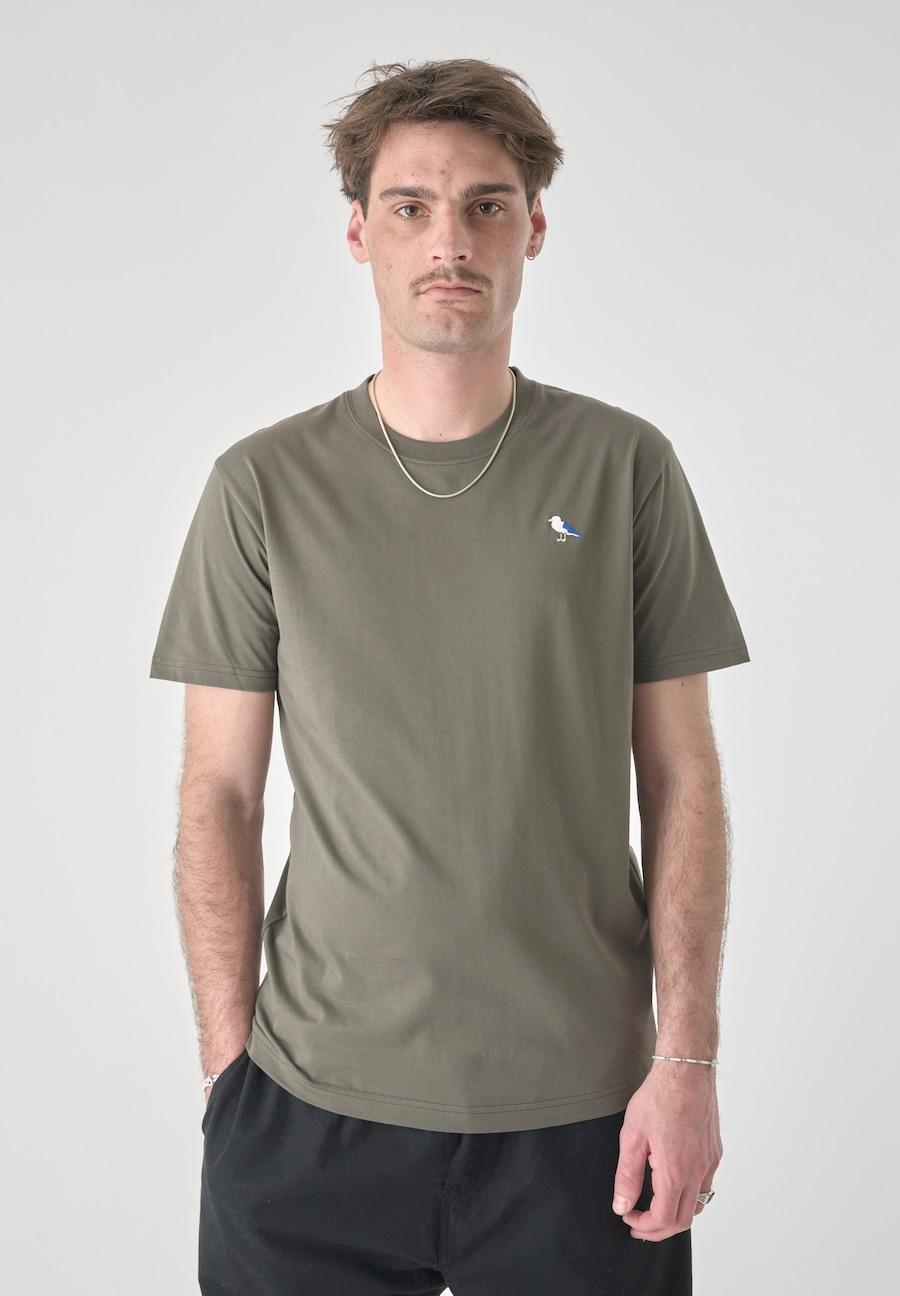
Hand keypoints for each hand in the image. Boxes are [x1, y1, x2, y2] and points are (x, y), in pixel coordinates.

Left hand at [611, 1065, 721, 1241]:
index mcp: (675, 1171)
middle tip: (639, 1223)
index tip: (628, 1217)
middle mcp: (697, 1172)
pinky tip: (674, 1185)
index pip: (663, 1219)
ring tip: (655, 1209)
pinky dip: (690, 1197)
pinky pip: (706, 1186)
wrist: (686, 1071)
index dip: (644, 1226)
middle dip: (659, 1229)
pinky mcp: (714, 1152)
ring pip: (699, 1205)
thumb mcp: (632, 1137)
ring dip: (677, 1215)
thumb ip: (627, 1176)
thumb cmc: (658, 1098)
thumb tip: (622, 1206)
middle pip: (683, 1220)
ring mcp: (709, 1163)